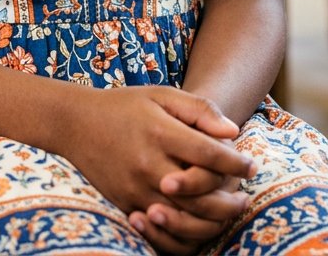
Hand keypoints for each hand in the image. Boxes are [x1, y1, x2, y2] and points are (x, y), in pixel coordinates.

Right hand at [60, 85, 254, 253]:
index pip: (209, 155)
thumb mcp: (161, 95)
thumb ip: (198, 109)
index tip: (251, 165)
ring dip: (214, 220)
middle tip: (245, 197)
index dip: (236, 162)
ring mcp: (136, 189)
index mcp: (159, 132)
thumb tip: (232, 132)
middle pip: (201, 195)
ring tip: (229, 212)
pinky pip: (162, 231)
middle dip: (230, 199)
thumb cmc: (125, 105)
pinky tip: (201, 223)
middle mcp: (148, 164)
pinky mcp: (126, 205)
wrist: (76, 123)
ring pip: (185, 219)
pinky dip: (186, 233)